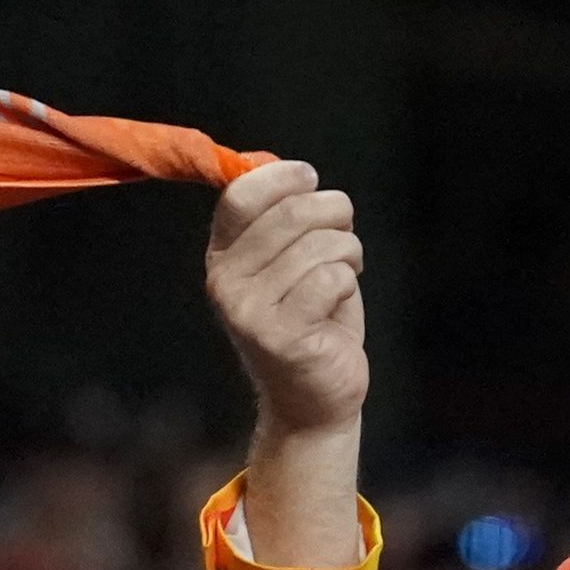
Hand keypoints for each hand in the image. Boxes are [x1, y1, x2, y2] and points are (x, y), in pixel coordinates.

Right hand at [207, 160, 366, 435]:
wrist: (313, 399)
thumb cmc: (311, 322)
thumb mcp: (288, 263)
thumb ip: (281, 219)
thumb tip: (283, 169)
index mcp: (222, 256)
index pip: (241, 194)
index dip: (282, 176)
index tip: (310, 179)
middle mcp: (226, 283)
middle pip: (291, 213)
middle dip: (333, 213)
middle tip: (345, 236)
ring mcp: (250, 312)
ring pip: (320, 245)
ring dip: (348, 253)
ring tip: (344, 274)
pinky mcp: (281, 336)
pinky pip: (332, 278)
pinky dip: (348, 284)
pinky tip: (339, 303)